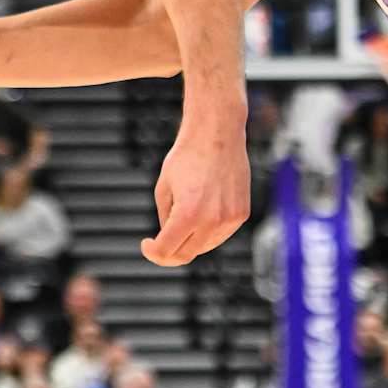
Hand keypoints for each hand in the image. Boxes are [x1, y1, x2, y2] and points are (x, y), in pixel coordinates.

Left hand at [140, 116, 249, 266]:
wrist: (217, 133)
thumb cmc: (186, 156)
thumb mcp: (163, 188)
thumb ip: (165, 218)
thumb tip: (170, 240)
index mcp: (188, 214)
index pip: (167, 251)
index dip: (152, 252)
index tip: (146, 244)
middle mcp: (212, 222)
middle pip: (186, 255)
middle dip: (169, 253)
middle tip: (158, 244)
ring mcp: (230, 220)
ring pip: (204, 247)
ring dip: (190, 240)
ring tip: (183, 216)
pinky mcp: (241, 214)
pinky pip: (220, 234)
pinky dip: (207, 231)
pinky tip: (201, 213)